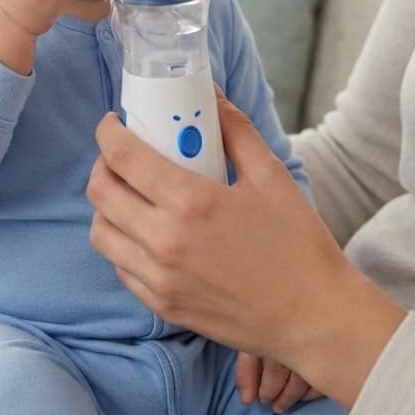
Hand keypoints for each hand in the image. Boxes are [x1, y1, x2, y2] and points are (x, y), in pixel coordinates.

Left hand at [86, 89, 406, 407]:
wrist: (313, 318)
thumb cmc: (297, 244)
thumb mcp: (271, 177)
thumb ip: (236, 131)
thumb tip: (212, 97)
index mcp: (191, 201)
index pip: (122, 156)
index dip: (107, 132)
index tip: (111, 123)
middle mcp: (165, 240)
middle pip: (100, 193)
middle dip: (102, 165)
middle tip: (119, 157)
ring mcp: (160, 278)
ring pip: (101, 234)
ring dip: (106, 207)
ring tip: (128, 196)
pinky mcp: (163, 305)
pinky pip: (120, 268)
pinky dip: (122, 244)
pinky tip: (144, 234)